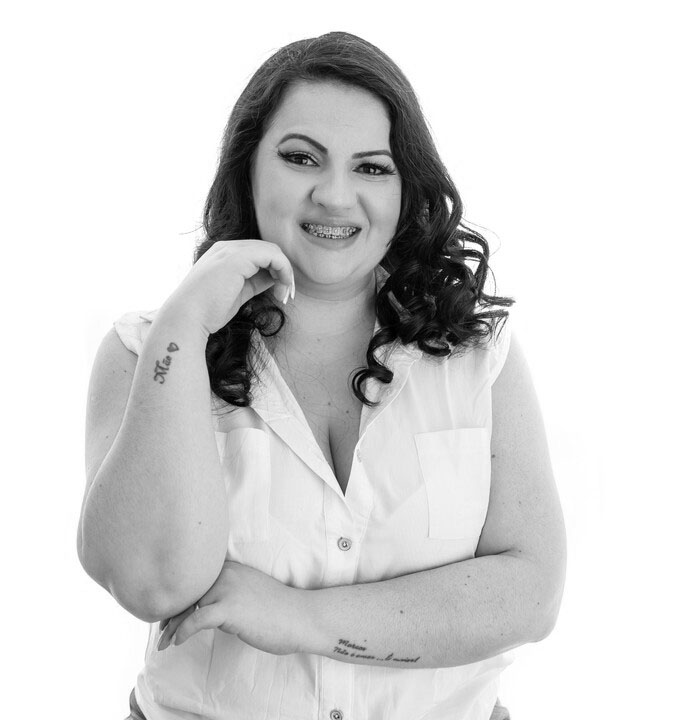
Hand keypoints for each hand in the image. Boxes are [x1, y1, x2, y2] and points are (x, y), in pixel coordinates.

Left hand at [156, 560, 306, 655]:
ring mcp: (227, 588)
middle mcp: (225, 573)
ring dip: (171, 627)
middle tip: (160, 632)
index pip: (193, 580)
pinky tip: (177, 642)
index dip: (177, 598)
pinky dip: (182, 632)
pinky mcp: (230, 608)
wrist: (299, 616)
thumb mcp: (247, 590)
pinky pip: (197, 620)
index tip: (167, 616)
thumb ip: (226, 591)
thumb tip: (204, 607)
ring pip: (188, 607)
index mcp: (228, 568)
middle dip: (170, 614)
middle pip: (186, 593)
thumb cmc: (276, 609)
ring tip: (163, 643)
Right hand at [161, 239, 294, 335]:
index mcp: (224, 255)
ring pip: (273, 250)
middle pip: (268, 250)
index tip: (281, 294)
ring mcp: (231, 250)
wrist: (186, 318)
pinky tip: (281, 288)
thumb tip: (274, 279)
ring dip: (285, 272)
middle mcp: (227, 248)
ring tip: (284, 295)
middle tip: (286, 295)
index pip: (259, 254)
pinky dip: (284, 271)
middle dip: (283, 271)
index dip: (275, 271)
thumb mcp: (237, 293)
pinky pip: (273, 256)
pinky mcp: (237, 258)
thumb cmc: (207, 312)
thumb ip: (254, 282)